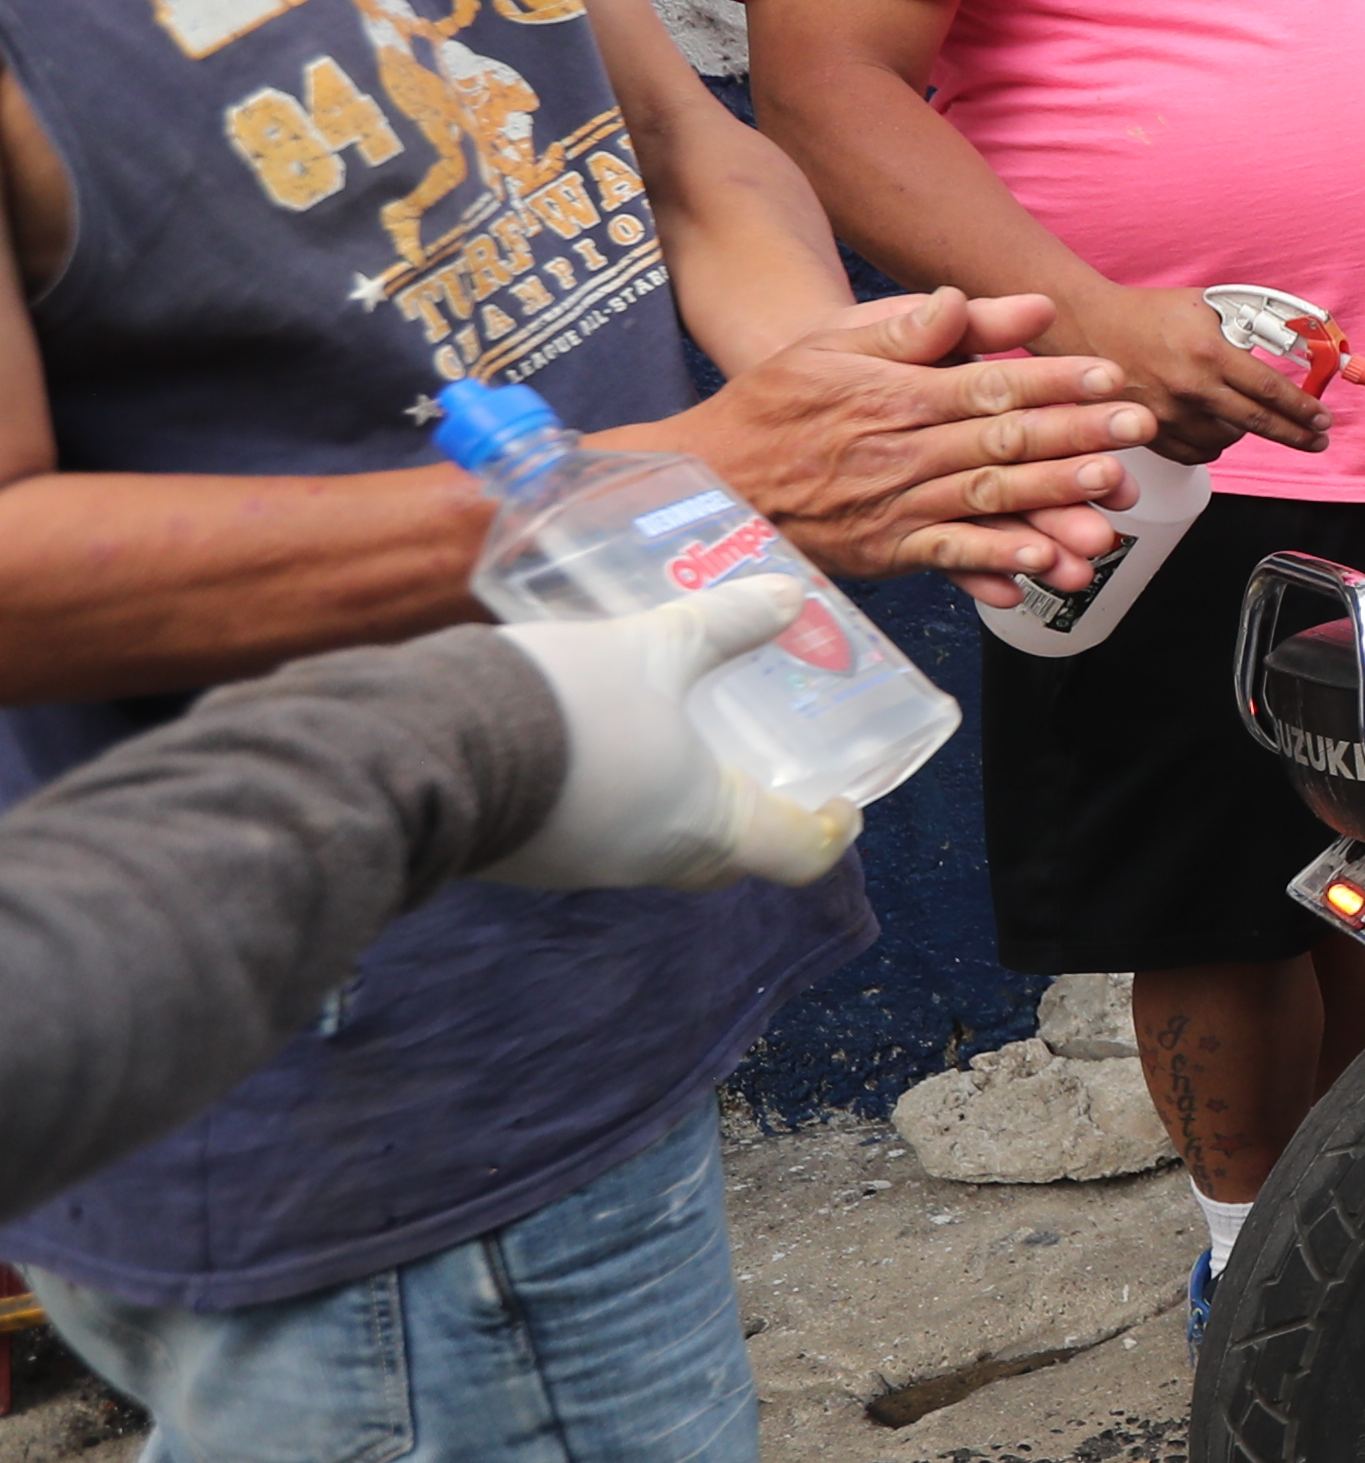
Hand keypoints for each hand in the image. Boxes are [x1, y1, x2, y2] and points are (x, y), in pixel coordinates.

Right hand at [475, 584, 864, 890]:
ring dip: (675, 805)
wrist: (424, 742)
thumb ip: (723, 624)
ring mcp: (582, 867)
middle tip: (761, 762)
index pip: (796, 855)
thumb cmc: (565, 703)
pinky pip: (591, 835)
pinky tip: (597, 746)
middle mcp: (649, 862)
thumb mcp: (653, 648)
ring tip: (678, 739)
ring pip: (653, 847)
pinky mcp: (526, 854)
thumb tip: (792, 595)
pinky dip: (612, 799)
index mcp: (704, 828)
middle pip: (726, 857)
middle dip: (753, 816)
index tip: (840, 799)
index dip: (829, 829)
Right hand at [637, 286, 1146, 595]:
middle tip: (1138, 428)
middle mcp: (899, 449)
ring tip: (1111, 499)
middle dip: (1075, 435)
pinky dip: (994, 563)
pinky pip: (947, 556)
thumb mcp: (831, 344)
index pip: (987, 384)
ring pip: (984, 500)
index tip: (1108, 376)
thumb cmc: (779, 400)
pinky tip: (1042, 566)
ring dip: (1051, 501)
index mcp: (893, 394)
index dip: (1052, 380)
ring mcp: (893, 504)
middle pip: (1000, 442)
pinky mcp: (885, 551)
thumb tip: (965, 299)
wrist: (711, 476)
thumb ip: (907, 326)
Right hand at [1067, 281, 1335, 466]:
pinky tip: (1215, 427)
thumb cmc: (1149, 313)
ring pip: (1227, 441)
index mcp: (1208, 354)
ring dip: (1245, 432)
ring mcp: (1168, 415)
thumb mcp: (1205, 306)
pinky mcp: (1149, 433)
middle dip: (1297, 435)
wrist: (1089, 327)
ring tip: (1245, 415)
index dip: (1303, 408)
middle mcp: (1190, 388)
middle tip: (1318, 439)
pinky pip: (1197, 454)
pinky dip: (1213, 444)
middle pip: (1258, 424)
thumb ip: (1245, 325)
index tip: (1324, 418)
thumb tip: (1289, 342)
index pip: (1269, 390)